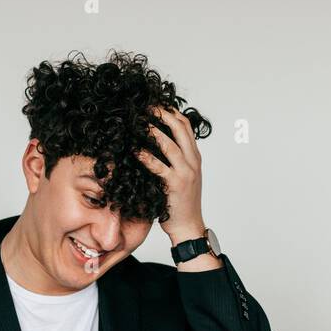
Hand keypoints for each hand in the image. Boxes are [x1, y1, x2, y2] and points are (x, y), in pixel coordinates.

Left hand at [137, 105, 205, 243]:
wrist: (188, 226)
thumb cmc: (181, 203)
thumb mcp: (183, 176)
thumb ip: (176, 160)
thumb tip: (157, 144)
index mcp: (195, 157)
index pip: (186, 126)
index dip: (171, 112)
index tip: (156, 104)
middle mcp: (193, 162)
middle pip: (180, 129)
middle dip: (163, 114)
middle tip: (147, 106)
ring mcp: (185, 173)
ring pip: (171, 145)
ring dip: (154, 131)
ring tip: (140, 122)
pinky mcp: (175, 185)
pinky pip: (159, 166)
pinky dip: (147, 157)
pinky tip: (136, 151)